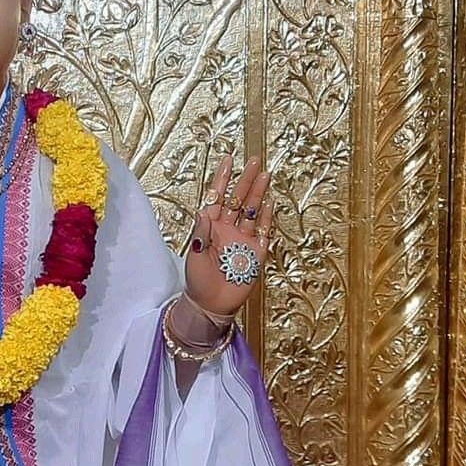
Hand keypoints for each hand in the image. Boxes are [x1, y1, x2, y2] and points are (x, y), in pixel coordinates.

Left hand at [184, 153, 271, 322]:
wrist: (212, 305)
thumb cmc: (198, 282)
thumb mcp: (194, 256)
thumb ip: (201, 234)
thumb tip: (204, 211)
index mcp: (210, 227)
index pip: (217, 197)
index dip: (223, 178)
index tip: (228, 159)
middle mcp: (227, 229)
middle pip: (238, 199)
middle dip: (246, 180)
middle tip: (254, 161)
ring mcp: (243, 240)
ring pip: (252, 211)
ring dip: (258, 194)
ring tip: (265, 175)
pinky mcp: (256, 252)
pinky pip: (263, 230)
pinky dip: (267, 216)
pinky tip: (270, 202)